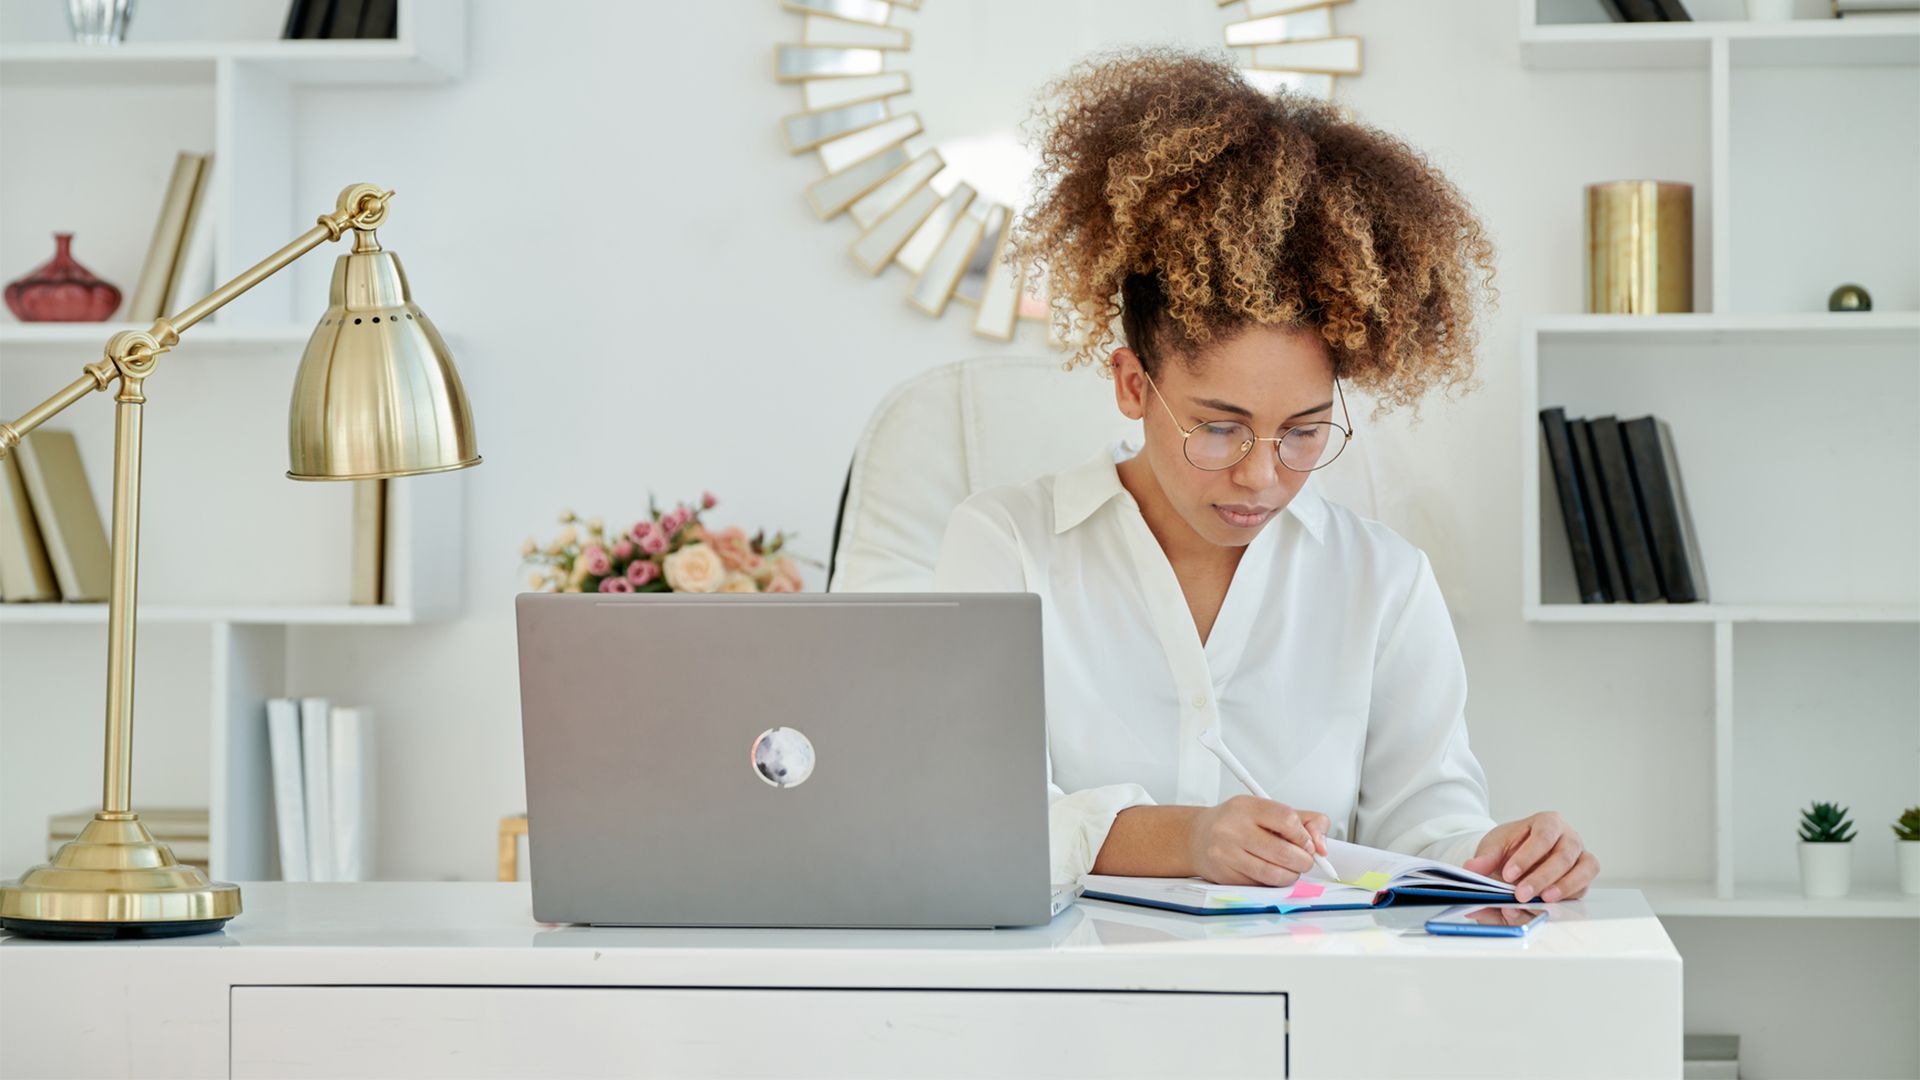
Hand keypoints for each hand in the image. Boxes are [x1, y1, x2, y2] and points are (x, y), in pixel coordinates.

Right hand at [1186, 795, 1330, 886]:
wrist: (1198, 837)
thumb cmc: (1237, 822)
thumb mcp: (1267, 810)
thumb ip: (1303, 821)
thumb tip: (1322, 846)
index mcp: (1247, 807)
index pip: (1287, 820)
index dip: (1304, 836)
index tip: (1307, 843)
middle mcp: (1233, 828)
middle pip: (1284, 852)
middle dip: (1303, 860)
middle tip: (1304, 860)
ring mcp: (1227, 853)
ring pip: (1274, 874)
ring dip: (1291, 875)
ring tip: (1290, 869)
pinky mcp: (1225, 875)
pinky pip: (1260, 885)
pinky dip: (1273, 883)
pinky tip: (1270, 872)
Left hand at [1463, 812, 1597, 902]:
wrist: (1519, 855)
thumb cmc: (1512, 846)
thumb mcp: (1494, 846)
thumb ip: (1484, 857)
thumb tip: (1471, 868)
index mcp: (1548, 822)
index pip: (1543, 836)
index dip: (1527, 856)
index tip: (1508, 874)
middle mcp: (1569, 837)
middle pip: (1563, 856)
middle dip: (1541, 877)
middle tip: (1521, 894)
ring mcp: (1580, 856)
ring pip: (1582, 870)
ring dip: (1563, 887)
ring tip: (1543, 899)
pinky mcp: (1583, 876)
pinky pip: (1584, 885)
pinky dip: (1569, 895)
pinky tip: (1552, 903)